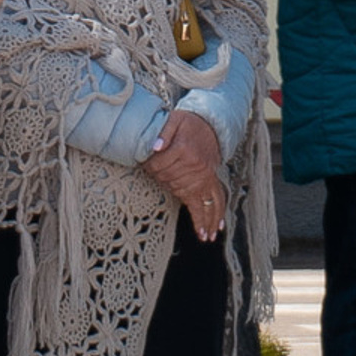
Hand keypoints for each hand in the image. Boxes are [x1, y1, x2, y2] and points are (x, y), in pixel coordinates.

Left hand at [138, 109, 226, 239]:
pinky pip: (210, 203)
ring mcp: (203, 176)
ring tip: (203, 235)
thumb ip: (162, 132)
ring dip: (192, 211)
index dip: (148, 166)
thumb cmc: (188, 124)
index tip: (145, 163)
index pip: (158, 165)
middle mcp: (195, 166)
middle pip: (170, 182)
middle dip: (160, 180)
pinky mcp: (207, 182)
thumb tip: (155, 147)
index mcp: (184, 149)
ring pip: (189, 196)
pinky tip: (207, 234)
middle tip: (154, 177)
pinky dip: (207, 219)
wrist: (210, 126)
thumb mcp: (173, 120)